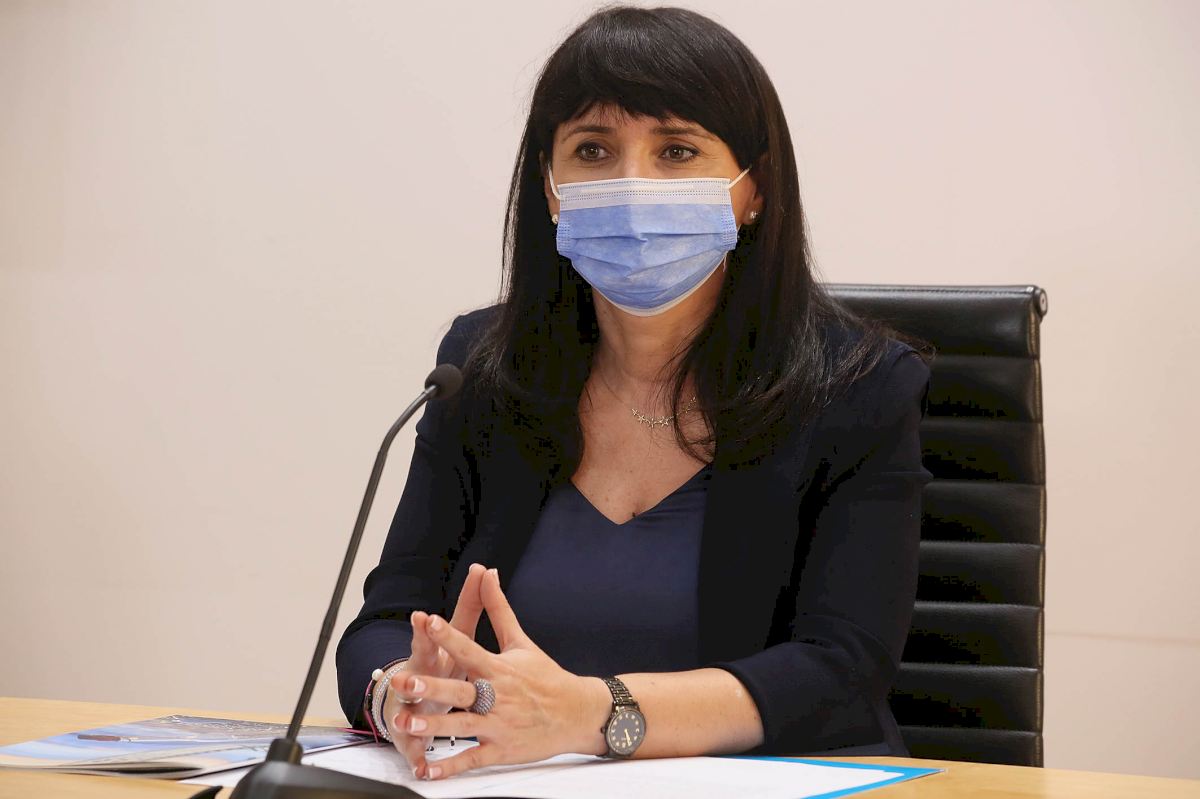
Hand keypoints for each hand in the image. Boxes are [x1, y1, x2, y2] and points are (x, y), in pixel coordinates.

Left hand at [389, 568, 607, 780]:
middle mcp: (497, 696)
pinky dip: (451, 767)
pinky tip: (429, 771)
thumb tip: (487, 571)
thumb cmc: (546, 676)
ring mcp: (499, 725)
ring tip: (405, 721)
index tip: (428, 621)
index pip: (470, 648)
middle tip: (403, 679)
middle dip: (431, 685)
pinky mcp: (502, 749)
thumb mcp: (521, 641)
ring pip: (461, 726)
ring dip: (432, 724)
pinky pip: (473, 759)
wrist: (577, 713)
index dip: (448, 635)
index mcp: (499, 668)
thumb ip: (497, 608)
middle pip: (461, 690)